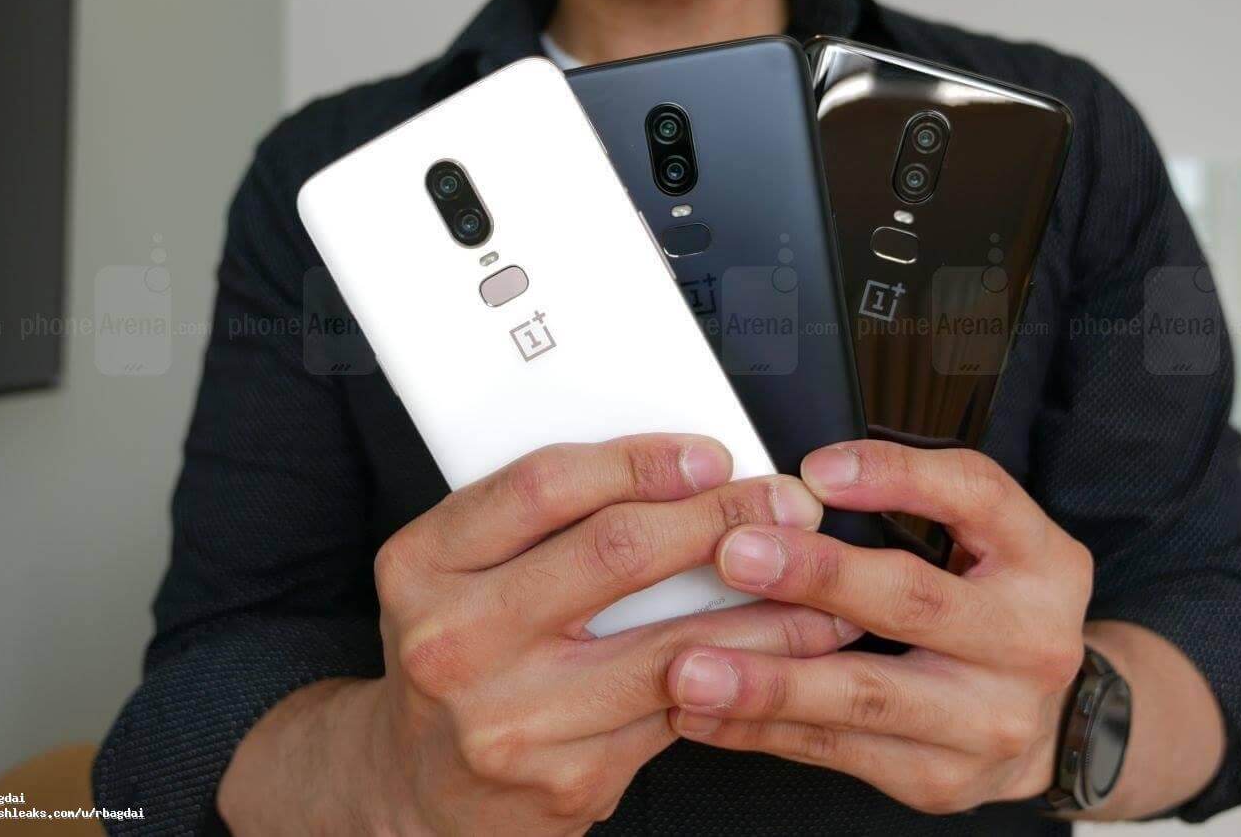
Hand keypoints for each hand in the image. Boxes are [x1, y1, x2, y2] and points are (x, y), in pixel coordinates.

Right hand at [360, 435, 855, 834]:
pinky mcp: (567, 776)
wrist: (417, 787)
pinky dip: (748, 678)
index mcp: (423, 565)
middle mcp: (456, 640)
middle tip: (787, 506)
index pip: (543, 487)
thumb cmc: (458, 656)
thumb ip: (543, 522)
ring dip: (766, 613)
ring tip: (824, 587)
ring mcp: (511, 716)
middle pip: (615, 552)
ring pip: (670, 645)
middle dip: (722, 519)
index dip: (640, 462)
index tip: (711, 454)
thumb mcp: (460, 573)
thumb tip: (679, 471)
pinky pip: (679, 711)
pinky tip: (788, 657)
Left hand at [661, 441, 1092, 813]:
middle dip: (816, 576)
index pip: (976, 495)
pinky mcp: (938, 777)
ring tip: (691, 666)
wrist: (1050, 721)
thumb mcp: (988, 540)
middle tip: (735, 554)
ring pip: (864, 695)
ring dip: (768, 680)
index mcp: (1040, 560)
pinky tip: (704, 712)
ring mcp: (986, 721)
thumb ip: (913, 500)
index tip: (815, 471)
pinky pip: (836, 750)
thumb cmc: (995, 607)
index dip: (895, 476)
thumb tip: (800, 478)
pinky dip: (760, 731)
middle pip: (913, 601)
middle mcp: (1026, 641)